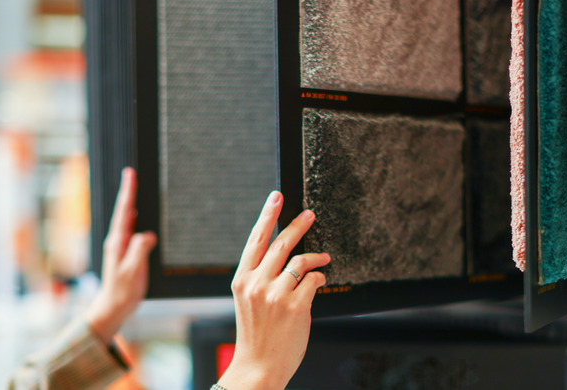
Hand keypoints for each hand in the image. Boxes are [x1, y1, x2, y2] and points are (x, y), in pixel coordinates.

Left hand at [85, 168, 156, 344]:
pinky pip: (131, 230)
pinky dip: (135, 218)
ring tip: (135, 188)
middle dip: (129, 192)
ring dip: (132, 203)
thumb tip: (147, 234)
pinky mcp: (125, 252)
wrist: (113, 308)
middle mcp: (117, 240)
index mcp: (117, 242)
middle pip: (124, 211)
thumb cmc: (122, 292)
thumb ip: (139, 251)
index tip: (130, 174)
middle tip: (132, 174)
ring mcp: (120, 246)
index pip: (124, 211)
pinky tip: (139, 216)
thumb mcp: (133, 271)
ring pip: (127, 219)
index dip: (128, 192)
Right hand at [217, 191, 329, 389]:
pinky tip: (320, 280)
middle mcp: (257, 284)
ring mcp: (276, 295)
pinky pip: (314, 280)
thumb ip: (260, 277)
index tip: (276, 198)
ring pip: (301, 260)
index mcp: (242, 280)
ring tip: (324, 256)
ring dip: (316, 256)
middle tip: (310, 214)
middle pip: (281, 243)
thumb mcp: (248, 301)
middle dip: (298, 225)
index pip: (255, 240)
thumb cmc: (255, 336)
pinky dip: (320, 277)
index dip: (267, 215)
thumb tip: (284, 255)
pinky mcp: (296, 306)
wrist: (257, 367)